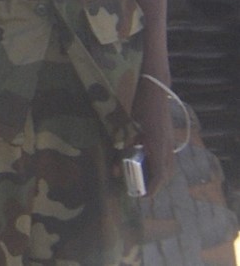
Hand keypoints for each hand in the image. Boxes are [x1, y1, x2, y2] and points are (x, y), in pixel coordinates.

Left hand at [132, 73, 176, 192]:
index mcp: (158, 147)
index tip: (142, 196)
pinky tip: (143, 160)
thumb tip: (115, 171)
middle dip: (153, 184)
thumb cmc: (139, 106)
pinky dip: (156, 163)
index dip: (152, 188)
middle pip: (165, 174)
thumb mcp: (128, 129)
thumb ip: (124, 149)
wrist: (154, 88)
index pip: (159, 175)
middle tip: (139, 189)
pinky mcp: (167, 136)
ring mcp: (169, 141)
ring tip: (140, 177)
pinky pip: (165, 156)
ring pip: (166, 166)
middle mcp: (167, 147)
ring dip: (155, 174)